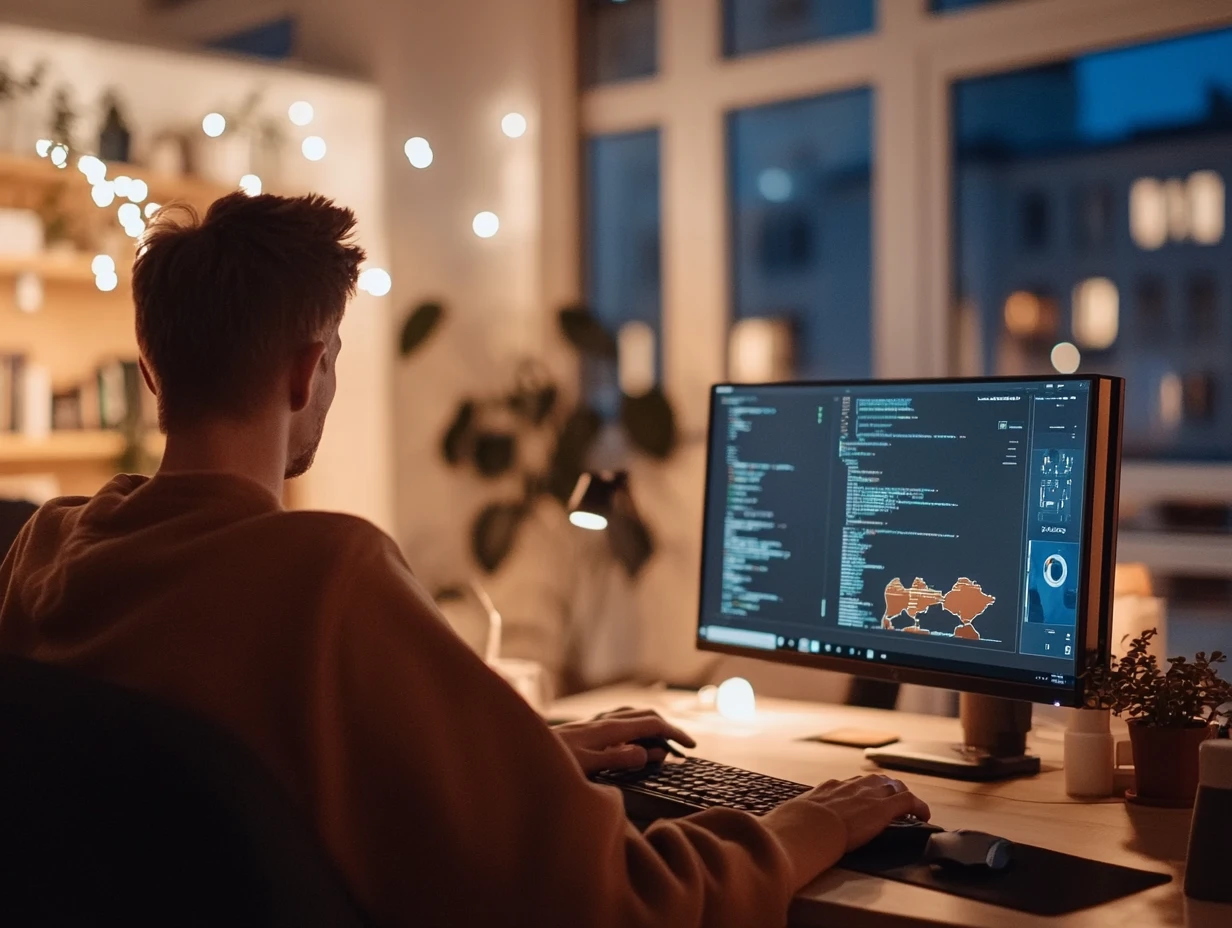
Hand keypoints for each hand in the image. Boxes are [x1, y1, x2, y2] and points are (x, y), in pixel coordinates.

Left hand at [554, 707, 695, 774]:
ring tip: (663, 740)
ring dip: (651, 725)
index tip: (690, 747)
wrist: (516, 753)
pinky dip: (634, 729)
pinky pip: (618, 724)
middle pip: (643, 716)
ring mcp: (593, 725)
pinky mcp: (584, 732)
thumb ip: (617, 758)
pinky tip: (629, 741)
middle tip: (684, 746)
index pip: (650, 724)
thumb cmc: (548, 763)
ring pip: (630, 717)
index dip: (674, 734)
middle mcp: (602, 722)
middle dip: (667, 728)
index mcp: (607, 728)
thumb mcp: (586, 765)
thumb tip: (648, 752)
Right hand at [795, 774, 930, 850]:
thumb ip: (797, 819)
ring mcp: (867, 794)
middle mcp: (849, 786)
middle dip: (885, 788)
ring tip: (908, 808)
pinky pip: (908, 801)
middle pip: (874, 780)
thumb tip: (784, 827)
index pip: (850, 784)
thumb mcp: (794, 817)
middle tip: (891, 801)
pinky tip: (924, 815)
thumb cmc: (796, 826)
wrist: (808, 826)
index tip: (863, 799)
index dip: (861, 792)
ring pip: (893, 786)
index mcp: (828, 788)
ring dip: (901, 795)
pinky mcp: (884, 807)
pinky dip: (918, 806)